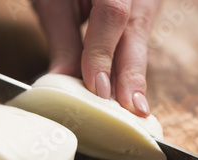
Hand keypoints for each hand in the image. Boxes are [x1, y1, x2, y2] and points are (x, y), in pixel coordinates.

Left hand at [34, 0, 161, 117]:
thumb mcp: (54, 3)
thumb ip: (62, 40)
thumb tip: (61, 81)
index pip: (112, 13)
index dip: (103, 52)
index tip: (98, 88)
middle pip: (137, 32)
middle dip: (132, 76)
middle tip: (132, 111)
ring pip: (141, 41)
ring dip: (132, 78)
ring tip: (131, 111)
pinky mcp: (143, 12)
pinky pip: (138, 43)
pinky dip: (129, 70)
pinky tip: (126, 96)